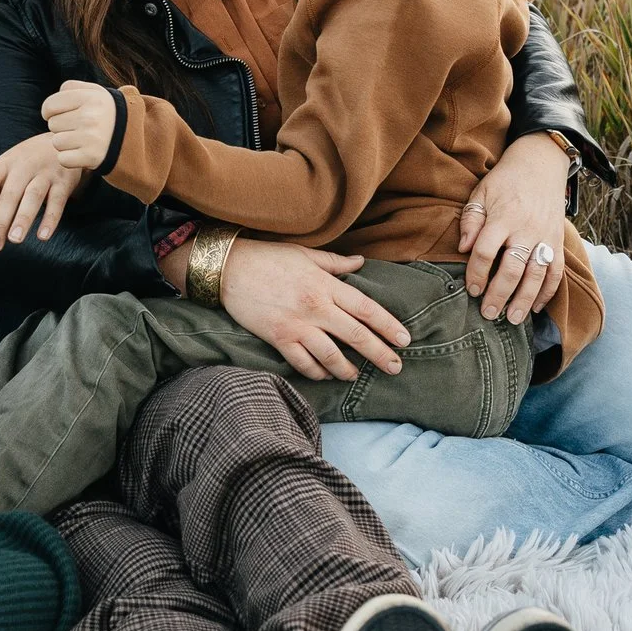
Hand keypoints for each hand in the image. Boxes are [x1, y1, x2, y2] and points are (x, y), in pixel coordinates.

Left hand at [0, 134, 84, 250]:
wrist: (64, 141)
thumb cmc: (28, 161)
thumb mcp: (6, 169)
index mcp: (5, 163)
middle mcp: (24, 166)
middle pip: (10, 193)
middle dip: (1, 220)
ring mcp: (45, 173)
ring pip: (33, 196)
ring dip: (23, 219)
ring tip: (14, 239)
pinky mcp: (64, 181)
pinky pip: (57, 202)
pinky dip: (51, 219)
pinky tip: (43, 236)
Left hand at [41, 81, 115, 168]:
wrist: (133, 138)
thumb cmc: (107, 113)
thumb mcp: (96, 93)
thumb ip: (72, 88)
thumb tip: (50, 105)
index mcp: (90, 97)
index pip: (49, 105)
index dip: (50, 112)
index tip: (60, 115)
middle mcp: (90, 116)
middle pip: (52, 124)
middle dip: (62, 127)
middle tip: (79, 128)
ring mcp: (90, 138)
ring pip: (57, 142)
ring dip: (66, 144)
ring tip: (82, 140)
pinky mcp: (91, 157)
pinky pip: (63, 159)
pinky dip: (70, 159)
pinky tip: (83, 152)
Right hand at [209, 238, 410, 380]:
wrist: (227, 268)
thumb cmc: (267, 257)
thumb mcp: (304, 254)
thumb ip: (335, 263)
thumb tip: (360, 262)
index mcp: (324, 284)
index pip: (365, 308)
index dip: (387, 325)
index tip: (404, 339)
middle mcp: (314, 307)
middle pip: (355, 335)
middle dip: (379, 353)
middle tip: (395, 368)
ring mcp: (296, 325)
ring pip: (330, 355)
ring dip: (346, 369)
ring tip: (356, 375)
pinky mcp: (277, 338)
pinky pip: (302, 362)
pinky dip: (316, 372)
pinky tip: (325, 374)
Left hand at [458, 133, 570, 322]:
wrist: (541, 165)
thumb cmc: (504, 181)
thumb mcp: (481, 192)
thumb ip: (471, 220)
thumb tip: (462, 248)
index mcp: (503, 217)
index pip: (486, 251)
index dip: (476, 273)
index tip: (470, 290)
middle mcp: (526, 229)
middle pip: (512, 268)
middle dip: (499, 294)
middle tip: (488, 314)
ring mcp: (546, 237)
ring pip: (537, 275)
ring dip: (525, 299)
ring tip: (512, 319)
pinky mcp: (558, 242)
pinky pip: (556, 271)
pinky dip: (549, 292)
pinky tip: (537, 307)